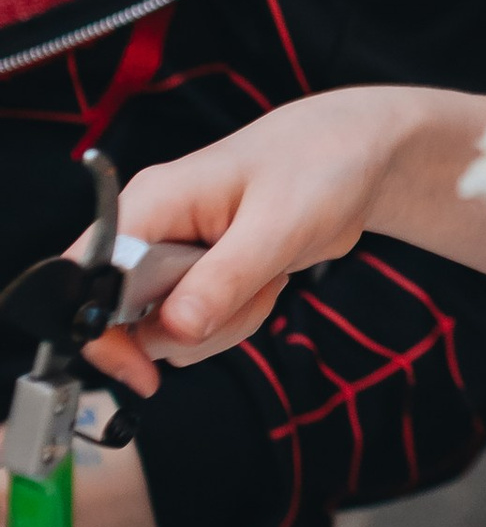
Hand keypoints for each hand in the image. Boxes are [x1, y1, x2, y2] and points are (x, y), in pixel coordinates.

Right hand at [104, 87, 416, 369]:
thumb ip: (225, 278)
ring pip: (167, 331)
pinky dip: (236, 320)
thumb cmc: (319, 165)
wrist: (356, 157)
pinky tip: (265, 281)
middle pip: (127, 318)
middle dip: (189, 328)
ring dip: (223, 324)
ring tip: (264, 277)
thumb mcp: (278, 225)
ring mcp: (174, 255)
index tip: (142, 369)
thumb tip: (174, 329)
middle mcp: (152, 228)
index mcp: (152, 201)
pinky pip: (199, 326)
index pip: (88, 274)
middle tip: (246, 294)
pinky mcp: (199, 275)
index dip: (103, 331)